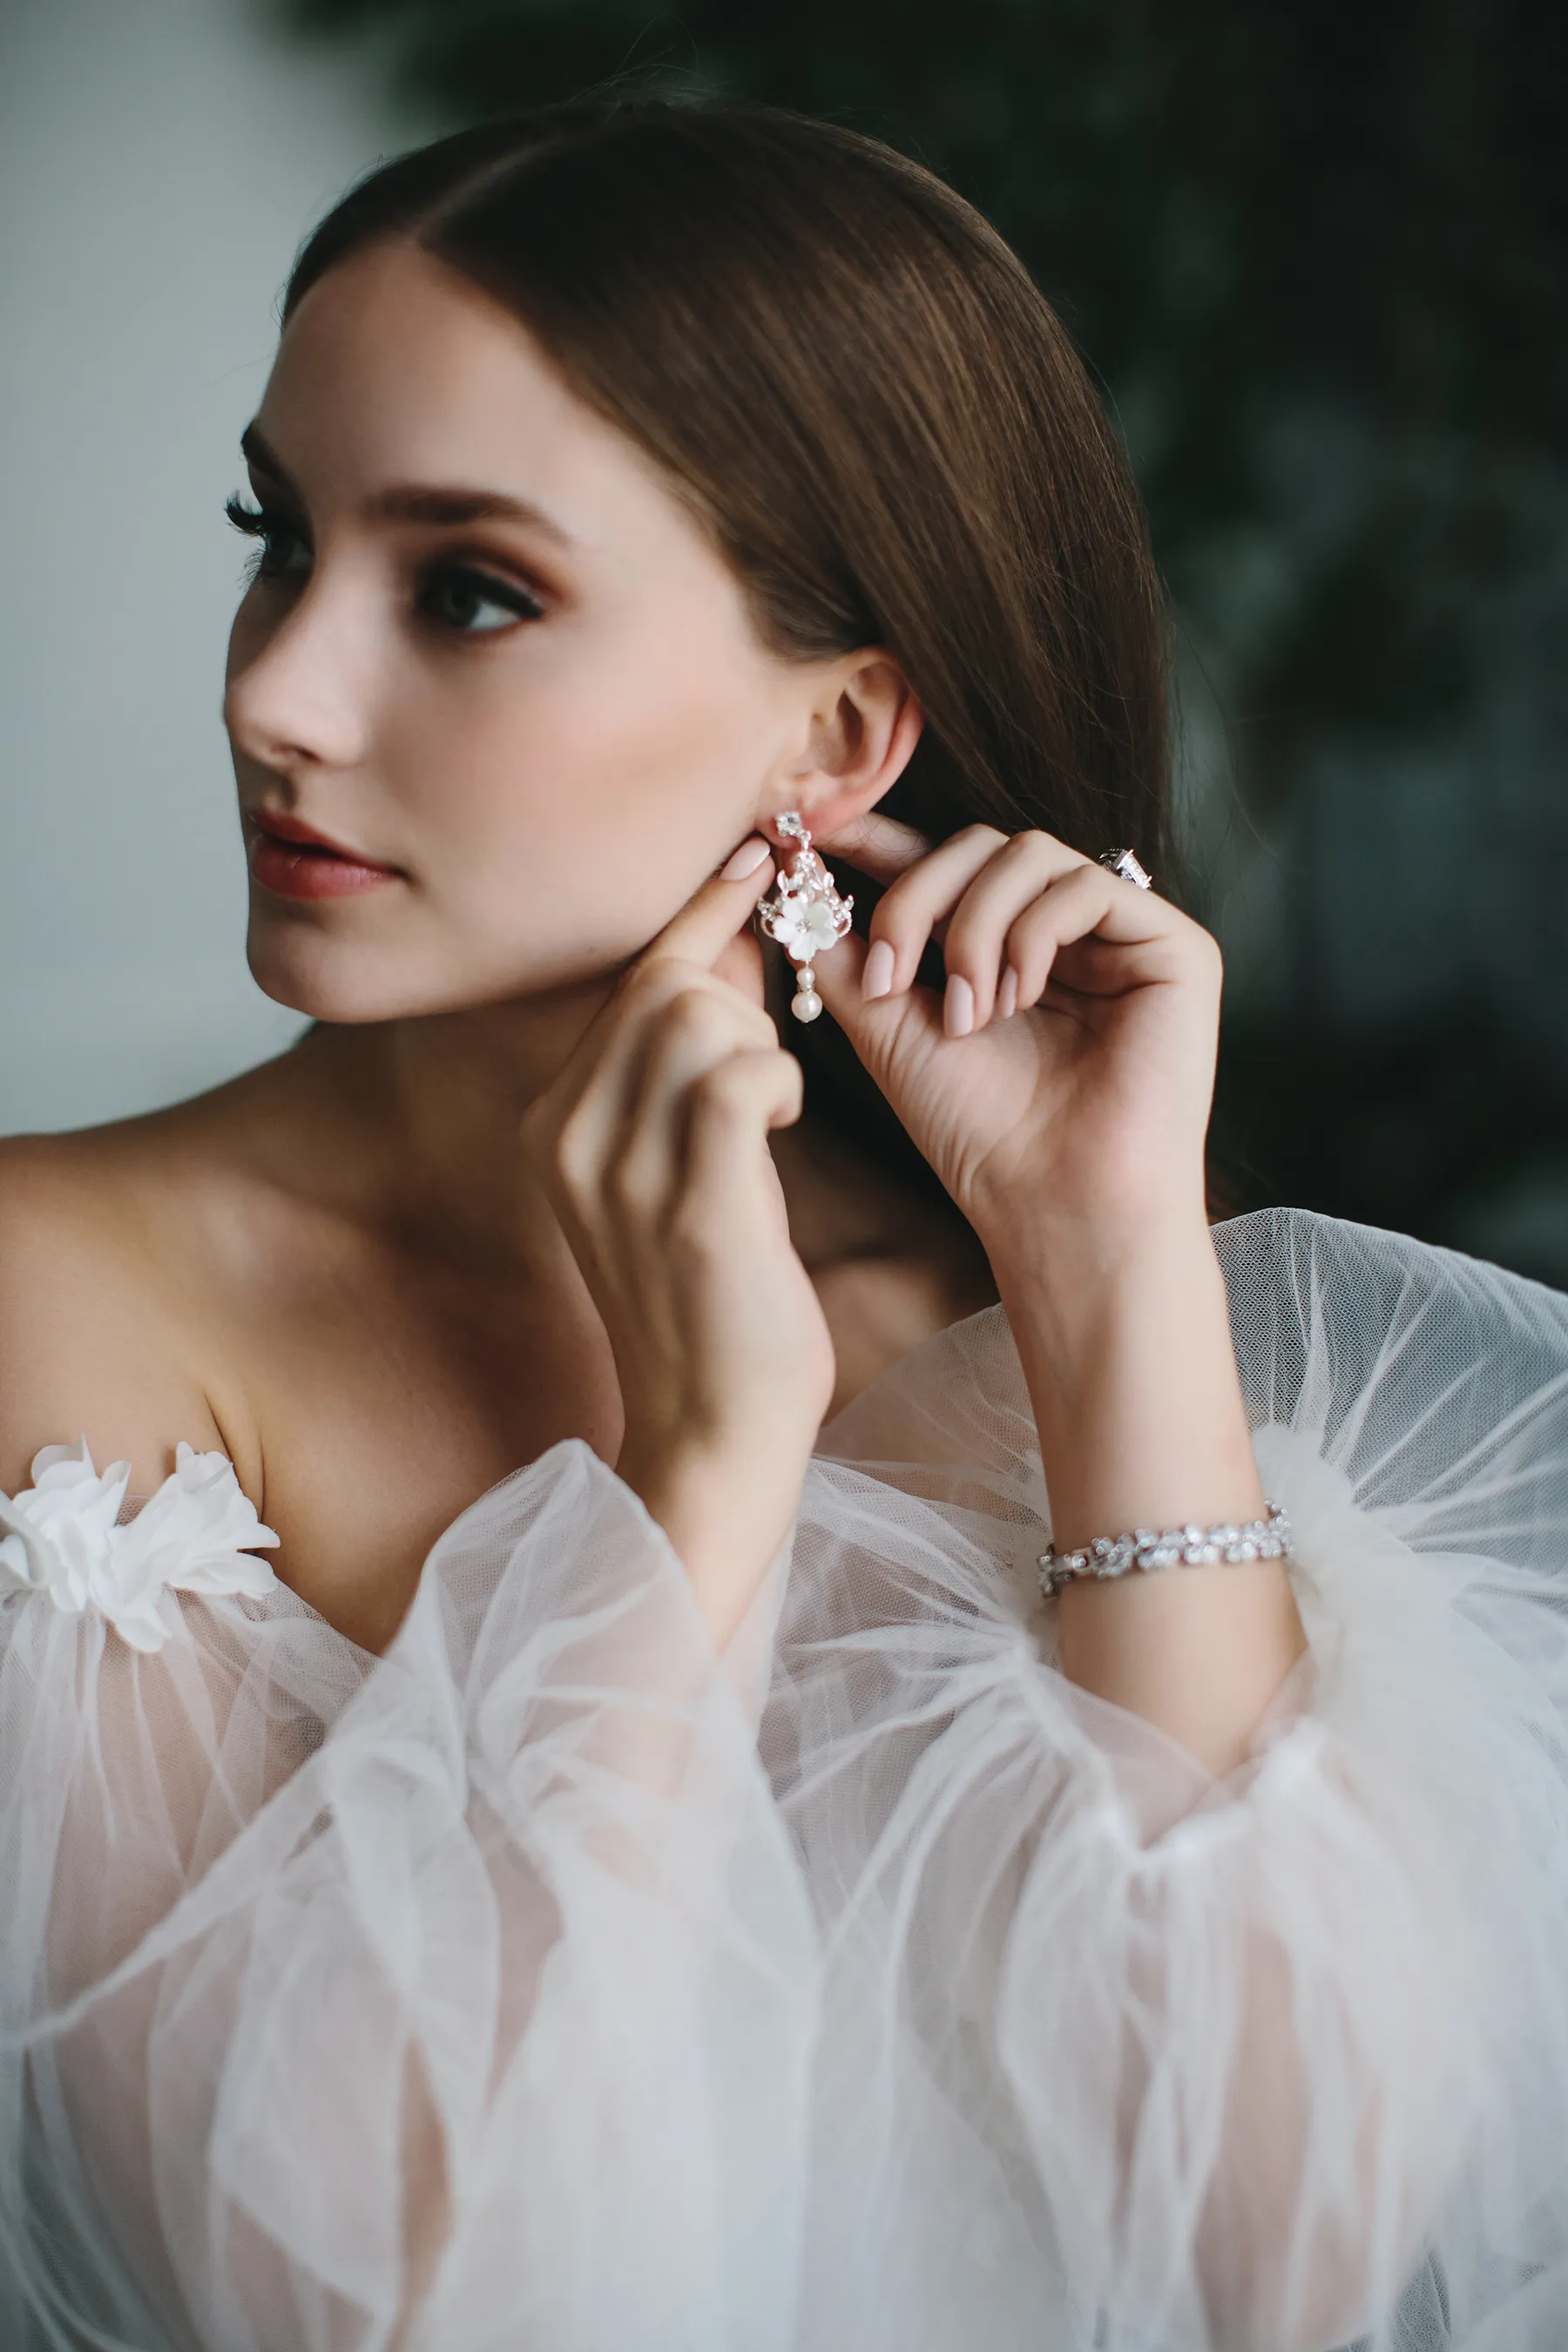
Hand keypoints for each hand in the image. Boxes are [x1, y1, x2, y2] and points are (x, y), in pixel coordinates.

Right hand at [521, 842, 834, 1639]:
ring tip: (769, 1115)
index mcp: (556, 1122)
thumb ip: (684, 1069)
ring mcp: (619, 1168)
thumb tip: (729, 950)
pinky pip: (740, 1071)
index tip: (760, 860)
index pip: (631, 978)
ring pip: (698, 1014)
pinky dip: (777, 1081)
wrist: (714, 1433)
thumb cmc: (717, 1301)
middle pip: (664, 983)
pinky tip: (780, 1130)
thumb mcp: (676, 1171)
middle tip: (783, 1042)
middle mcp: (568, 1134)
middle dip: (743, 987)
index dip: (700, 912)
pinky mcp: (688, 1201)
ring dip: (761, 1044)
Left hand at [803, 814, 1223, 1255]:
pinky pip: (1084, 886)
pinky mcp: (1173, 945)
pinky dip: (1030, 936)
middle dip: (914, 899)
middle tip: (888, 980)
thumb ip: (847, 954)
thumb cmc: (980, 1134)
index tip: (810, 833)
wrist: (1056, 1204)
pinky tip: (1019, 1001)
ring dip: (972, 929)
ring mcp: (1122, 934)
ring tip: (967, 1016)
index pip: (944, 863)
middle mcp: (1067, 931)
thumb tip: (798, 874)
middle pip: (978, 843)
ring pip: (1026, 853)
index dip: (879, 839)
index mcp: (1004, 946)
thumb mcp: (889, 1030)